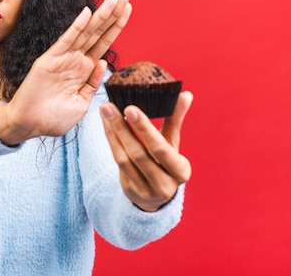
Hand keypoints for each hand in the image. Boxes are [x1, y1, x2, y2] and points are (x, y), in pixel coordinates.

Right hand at [0, 0, 131, 144]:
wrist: (28, 125)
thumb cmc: (52, 118)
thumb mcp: (81, 103)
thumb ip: (93, 83)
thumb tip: (103, 63)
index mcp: (84, 69)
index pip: (104, 42)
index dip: (116, 25)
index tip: (128, 7)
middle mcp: (75, 60)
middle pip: (98, 32)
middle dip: (112, 12)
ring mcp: (63, 58)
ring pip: (86, 32)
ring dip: (100, 15)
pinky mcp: (50, 60)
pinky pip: (66, 41)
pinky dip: (77, 27)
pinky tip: (87, 13)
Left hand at [100, 91, 192, 211]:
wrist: (156, 196)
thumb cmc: (166, 162)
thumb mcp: (173, 143)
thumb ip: (175, 120)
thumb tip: (185, 94)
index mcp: (181, 171)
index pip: (161, 149)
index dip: (144, 129)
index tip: (130, 108)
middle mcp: (164, 185)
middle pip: (139, 154)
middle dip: (122, 128)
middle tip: (109, 106)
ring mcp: (145, 191)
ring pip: (124, 159)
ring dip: (112, 133)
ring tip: (105, 111)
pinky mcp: (130, 191)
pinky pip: (117, 163)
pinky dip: (111, 142)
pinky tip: (106, 125)